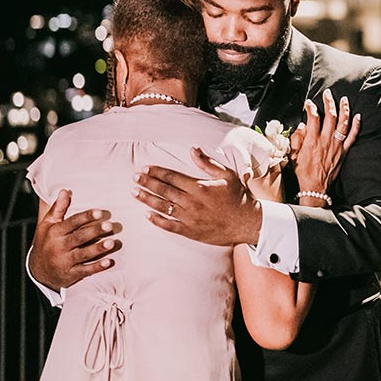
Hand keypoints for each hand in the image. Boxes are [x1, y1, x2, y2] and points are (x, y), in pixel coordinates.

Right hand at [30, 190, 121, 289]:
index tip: (100, 212)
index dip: (85, 217)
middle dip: (94, 232)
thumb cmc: (47, 242)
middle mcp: (59, 247)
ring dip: (98, 249)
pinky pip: (85, 271)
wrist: (37, 270)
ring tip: (112, 243)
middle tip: (110, 225)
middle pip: (79, 238)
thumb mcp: (48, 225)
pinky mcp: (70, 274)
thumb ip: (58, 209)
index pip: (72, 223)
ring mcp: (64, 262)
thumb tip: (65, 191)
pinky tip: (109, 262)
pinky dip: (96, 267)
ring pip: (83, 255)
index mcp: (55, 233)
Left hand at [133, 148, 261, 245]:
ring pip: (162, 207)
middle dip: (147, 183)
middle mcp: (191, 202)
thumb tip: (193, 149)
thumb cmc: (237, 197)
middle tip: (134, 178)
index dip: (156, 172)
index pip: (172, 177)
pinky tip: (147, 215)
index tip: (145, 169)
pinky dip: (157, 220)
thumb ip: (207, 163)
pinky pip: (169, 225)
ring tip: (135, 193)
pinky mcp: (190, 231)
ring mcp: (189, 217)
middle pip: (164, 190)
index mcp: (199, 187)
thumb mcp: (227, 175)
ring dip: (147, 199)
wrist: (246, 222)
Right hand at [292, 90, 360, 195]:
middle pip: (330, 116)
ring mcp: (337, 146)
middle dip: (329, 102)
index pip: (313, 118)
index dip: (310, 107)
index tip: (309, 103)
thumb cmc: (303, 172)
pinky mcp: (344, 152)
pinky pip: (352, 136)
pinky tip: (358, 116)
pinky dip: (356, 125)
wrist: (315, 188)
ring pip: (343, 123)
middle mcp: (325, 141)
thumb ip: (297, 139)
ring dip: (344, 109)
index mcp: (312, 141)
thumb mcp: (293, 155)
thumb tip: (302, 126)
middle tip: (328, 93)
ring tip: (344, 99)